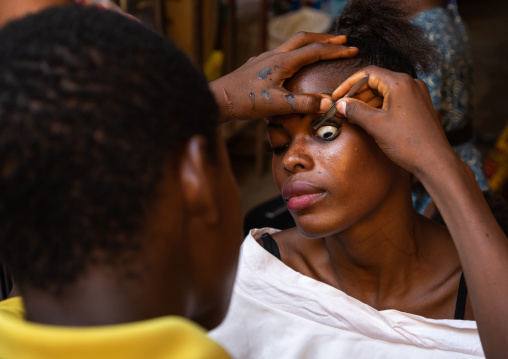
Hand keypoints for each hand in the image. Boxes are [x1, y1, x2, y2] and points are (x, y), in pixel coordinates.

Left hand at [210, 32, 357, 122]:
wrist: (218, 99)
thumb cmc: (245, 101)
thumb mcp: (276, 105)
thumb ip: (303, 104)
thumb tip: (329, 103)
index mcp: (282, 62)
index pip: (315, 51)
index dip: (336, 50)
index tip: (352, 50)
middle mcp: (274, 55)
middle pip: (304, 39)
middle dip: (325, 39)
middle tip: (342, 40)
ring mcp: (264, 58)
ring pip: (292, 44)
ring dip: (310, 43)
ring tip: (321, 47)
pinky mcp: (257, 65)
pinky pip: (281, 52)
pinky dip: (295, 52)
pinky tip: (292, 61)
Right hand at [331, 66, 454, 176]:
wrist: (435, 162)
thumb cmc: (408, 143)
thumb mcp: (375, 125)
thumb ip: (355, 111)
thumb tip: (340, 104)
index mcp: (400, 83)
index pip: (368, 73)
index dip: (348, 84)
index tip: (337, 96)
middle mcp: (411, 84)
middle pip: (376, 81)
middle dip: (357, 94)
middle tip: (342, 108)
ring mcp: (416, 95)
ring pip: (385, 92)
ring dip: (367, 102)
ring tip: (353, 116)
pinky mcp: (418, 107)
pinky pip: (394, 101)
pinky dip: (379, 107)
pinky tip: (369, 120)